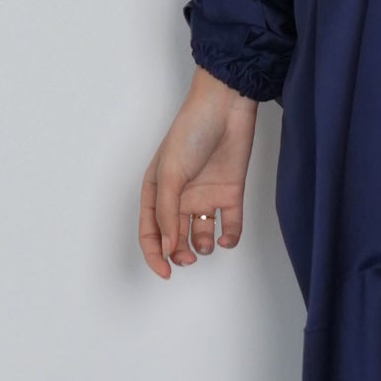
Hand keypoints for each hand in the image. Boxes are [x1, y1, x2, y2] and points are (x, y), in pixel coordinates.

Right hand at [138, 68, 258, 276]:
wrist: (225, 108)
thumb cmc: (190, 133)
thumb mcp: (170, 174)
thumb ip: (167, 213)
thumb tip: (166, 248)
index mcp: (156, 191)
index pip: (150, 233)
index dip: (154, 256)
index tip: (166, 272)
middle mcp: (179, 197)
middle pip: (175, 237)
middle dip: (179, 254)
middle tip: (188, 259)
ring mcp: (205, 195)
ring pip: (201, 234)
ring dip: (202, 246)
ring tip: (205, 243)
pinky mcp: (230, 193)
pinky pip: (230, 223)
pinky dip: (230, 236)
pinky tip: (227, 238)